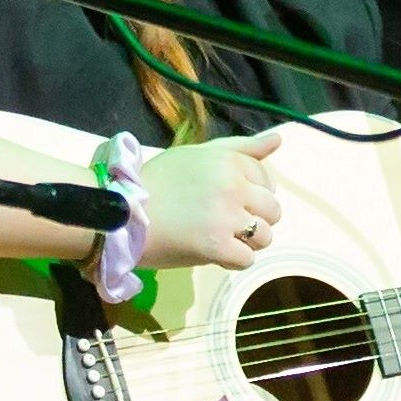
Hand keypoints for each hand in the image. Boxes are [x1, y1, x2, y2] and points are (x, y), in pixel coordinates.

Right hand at [133, 136, 293, 272]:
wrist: (121, 212)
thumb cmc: (156, 182)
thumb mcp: (198, 154)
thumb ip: (240, 148)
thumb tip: (279, 140)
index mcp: (229, 161)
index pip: (267, 181)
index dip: (251, 196)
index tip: (228, 201)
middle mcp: (233, 185)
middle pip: (273, 211)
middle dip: (253, 219)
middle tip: (223, 223)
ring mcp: (226, 217)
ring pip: (264, 237)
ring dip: (245, 242)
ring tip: (218, 238)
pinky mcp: (216, 246)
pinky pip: (246, 259)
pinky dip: (231, 260)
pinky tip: (211, 252)